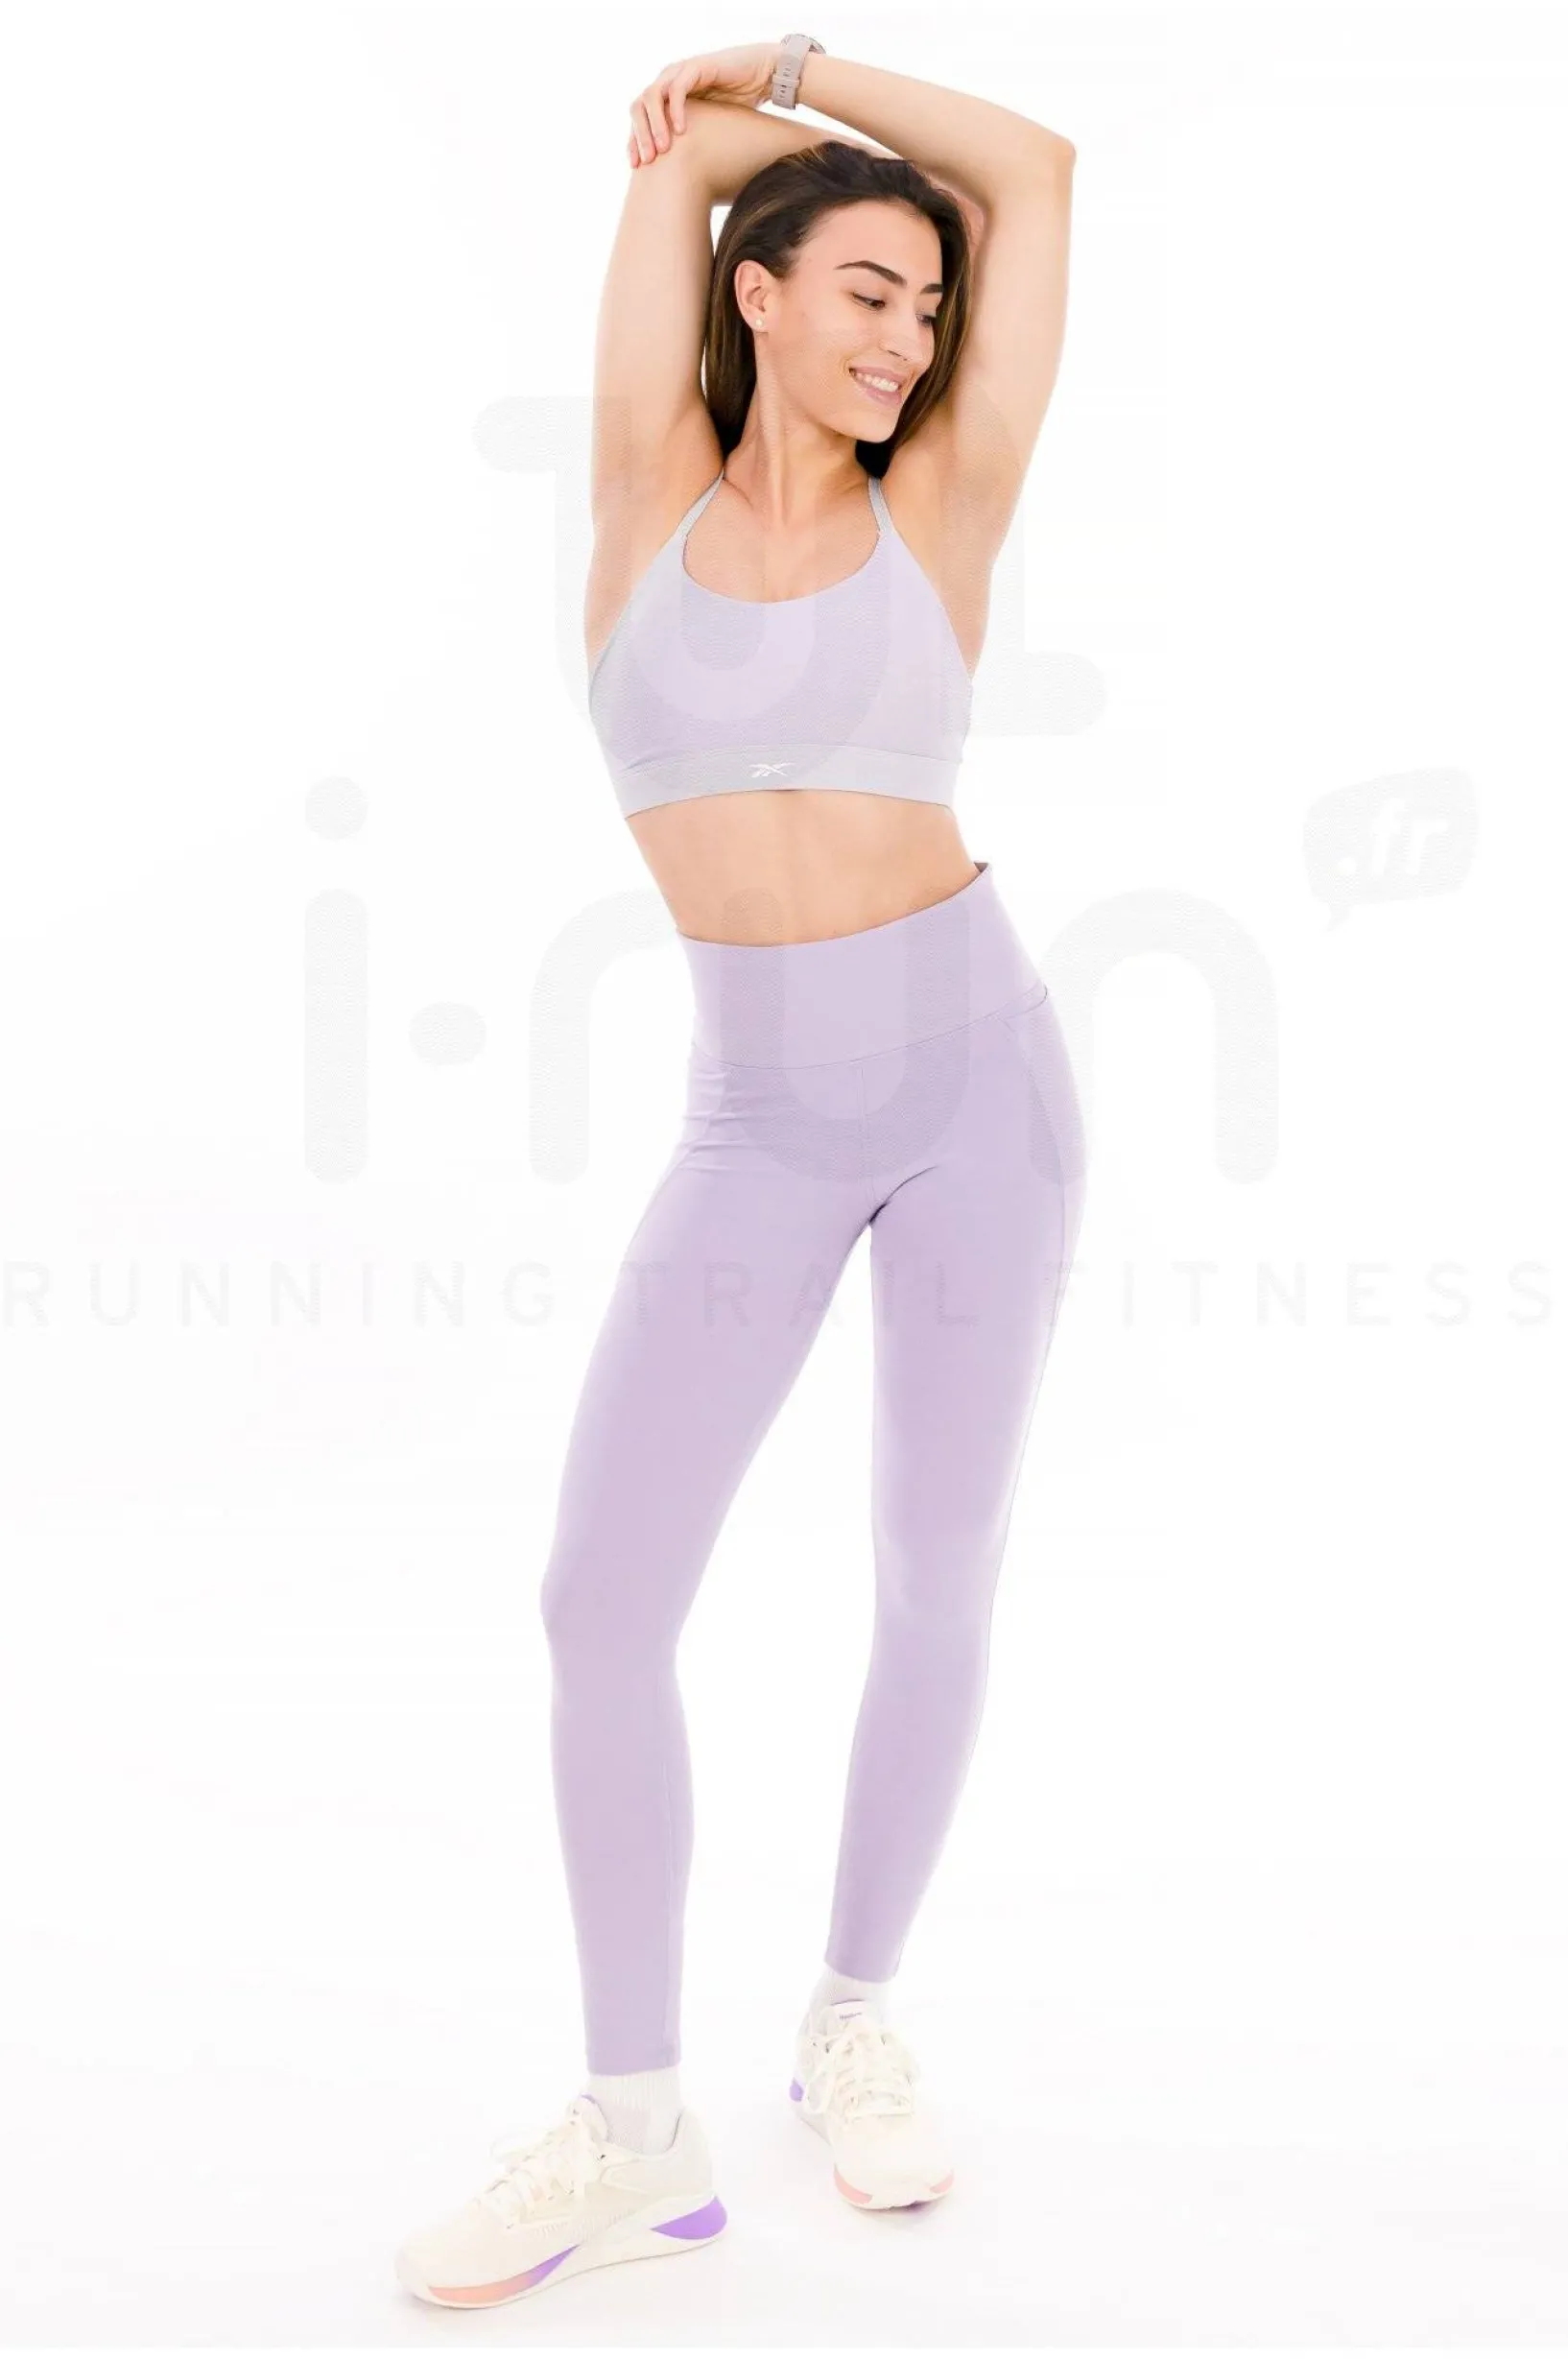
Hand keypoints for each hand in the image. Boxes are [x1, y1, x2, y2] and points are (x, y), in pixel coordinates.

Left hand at [627, 43, 781, 165]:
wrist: (761, 76)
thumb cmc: (737, 107)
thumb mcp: (707, 131)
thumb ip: (689, 147)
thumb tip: (680, 184)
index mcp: (665, 98)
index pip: (639, 119)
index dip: (634, 142)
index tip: (637, 167)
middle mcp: (668, 83)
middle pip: (638, 107)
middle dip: (639, 135)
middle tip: (648, 161)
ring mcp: (680, 73)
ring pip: (652, 96)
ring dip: (654, 124)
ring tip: (663, 148)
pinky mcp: (696, 67)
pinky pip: (678, 88)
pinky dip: (676, 109)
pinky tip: (681, 131)